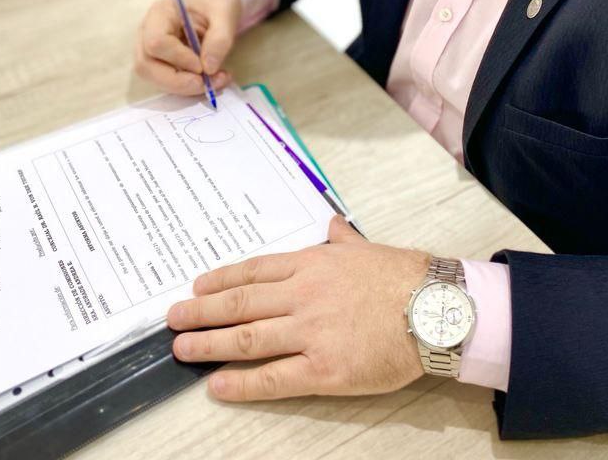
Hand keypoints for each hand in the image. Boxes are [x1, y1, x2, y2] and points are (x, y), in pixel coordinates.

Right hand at [134, 0, 241, 95]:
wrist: (214, 3)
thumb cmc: (215, 2)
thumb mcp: (225, 12)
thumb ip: (220, 38)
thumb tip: (209, 68)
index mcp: (159, 14)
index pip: (156, 42)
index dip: (178, 59)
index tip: (203, 66)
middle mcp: (147, 33)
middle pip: (146, 66)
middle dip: (177, 81)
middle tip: (207, 84)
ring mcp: (150, 50)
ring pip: (154, 78)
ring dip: (184, 87)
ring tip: (214, 81)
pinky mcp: (160, 63)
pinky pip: (166, 81)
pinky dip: (187, 87)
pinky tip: (210, 81)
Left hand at [167, 216, 430, 400]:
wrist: (435, 308)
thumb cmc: (403, 276)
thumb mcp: (366, 247)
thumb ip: (342, 238)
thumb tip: (331, 222)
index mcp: (312, 264)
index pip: (254, 271)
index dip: (221, 280)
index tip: (197, 287)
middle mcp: (303, 295)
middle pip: (240, 303)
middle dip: (201, 311)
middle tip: (172, 319)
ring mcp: (311, 332)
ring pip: (248, 338)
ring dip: (209, 343)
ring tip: (182, 348)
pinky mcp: (324, 370)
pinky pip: (273, 378)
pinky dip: (241, 383)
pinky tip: (218, 385)